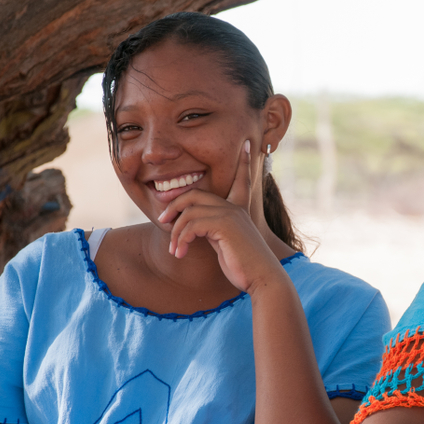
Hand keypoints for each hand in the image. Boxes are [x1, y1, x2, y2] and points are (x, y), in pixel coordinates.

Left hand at [156, 140, 282, 292]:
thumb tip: (191, 229)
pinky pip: (191, 225)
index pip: (242, 180)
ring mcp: (230, 214)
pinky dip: (180, 239)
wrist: (262, 278)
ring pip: (188, 211)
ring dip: (175, 232)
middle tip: (162, 220)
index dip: (245, 162)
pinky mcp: (225, 224)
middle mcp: (235, 208)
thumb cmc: (244, 266)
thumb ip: (212, 231)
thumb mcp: (225, 245)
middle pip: (194, 194)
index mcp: (239, 209)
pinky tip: (180, 253)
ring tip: (174, 250)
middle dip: (174, 204)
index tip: (248, 145)